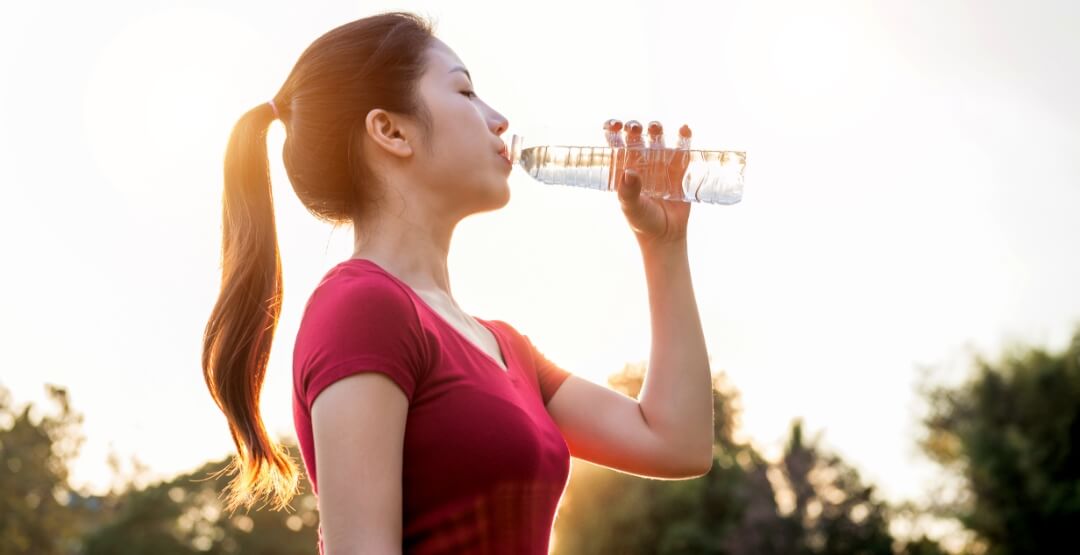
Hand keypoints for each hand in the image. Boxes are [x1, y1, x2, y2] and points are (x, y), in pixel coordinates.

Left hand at [612, 125, 691, 247]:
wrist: (666, 235)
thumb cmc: (643, 221)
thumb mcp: (631, 208)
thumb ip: (628, 192)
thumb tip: (629, 172)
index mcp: (624, 167)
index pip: (615, 143)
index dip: (613, 129)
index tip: (614, 125)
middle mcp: (641, 161)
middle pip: (636, 137)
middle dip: (634, 128)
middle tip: (635, 128)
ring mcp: (660, 163)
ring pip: (657, 138)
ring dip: (656, 129)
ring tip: (656, 128)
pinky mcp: (679, 168)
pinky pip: (682, 148)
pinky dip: (684, 137)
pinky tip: (684, 130)